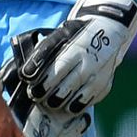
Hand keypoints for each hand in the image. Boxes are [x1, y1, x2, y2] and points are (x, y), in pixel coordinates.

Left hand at [19, 0, 136, 113]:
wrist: (109, 30)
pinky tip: (66, 106)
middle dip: (49, 94)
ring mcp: (101, 76)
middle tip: (36, 96)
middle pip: (68, 85)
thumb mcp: (59, 36)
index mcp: (77, 49)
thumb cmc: (77, 34)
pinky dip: (78, 105)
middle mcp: (91, 64)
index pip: (58, 69)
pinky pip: (91, 100)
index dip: (43, 80)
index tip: (30, 86)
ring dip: (62, 102)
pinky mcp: (106, 84)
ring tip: (49, 103)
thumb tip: (26, 73)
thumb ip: (43, 52)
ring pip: (80, 96)